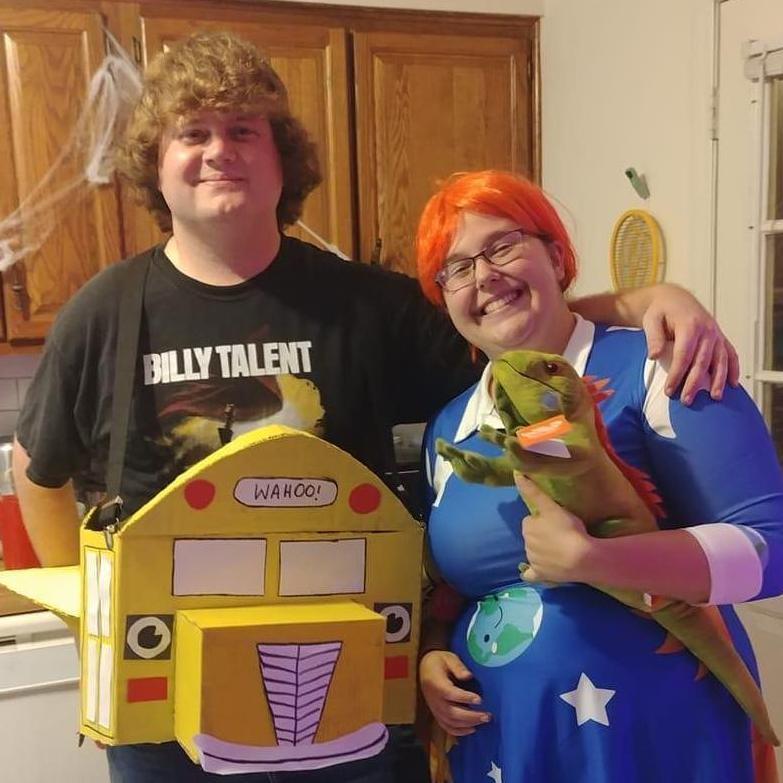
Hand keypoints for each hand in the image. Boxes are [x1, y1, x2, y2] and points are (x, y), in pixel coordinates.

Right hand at [419, 650, 489, 735]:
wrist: (424, 668)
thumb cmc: (439, 661)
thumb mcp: (448, 658)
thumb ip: (458, 667)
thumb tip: (469, 676)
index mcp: (436, 683)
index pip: (450, 694)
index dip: (464, 698)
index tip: (479, 700)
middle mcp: (434, 699)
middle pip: (451, 712)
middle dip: (470, 716)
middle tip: (487, 716)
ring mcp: (435, 708)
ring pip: (450, 722)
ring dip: (468, 725)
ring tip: (483, 720)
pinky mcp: (437, 714)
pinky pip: (447, 727)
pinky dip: (459, 731)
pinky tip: (472, 729)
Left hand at [515, 473, 593, 583]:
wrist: (581, 557)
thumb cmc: (568, 529)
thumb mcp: (551, 506)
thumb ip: (533, 491)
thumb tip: (515, 473)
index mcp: (527, 527)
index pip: (531, 521)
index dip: (542, 520)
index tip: (554, 521)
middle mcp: (526, 544)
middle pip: (532, 536)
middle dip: (542, 534)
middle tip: (560, 534)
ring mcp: (533, 560)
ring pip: (533, 552)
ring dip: (542, 550)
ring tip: (560, 549)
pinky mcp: (540, 575)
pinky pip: (531, 575)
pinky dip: (531, 573)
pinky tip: (536, 571)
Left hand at [641, 283, 739, 404]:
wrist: (675, 298)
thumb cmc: (660, 311)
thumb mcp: (651, 320)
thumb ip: (653, 338)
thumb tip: (655, 356)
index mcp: (689, 325)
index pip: (684, 355)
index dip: (677, 374)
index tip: (669, 390)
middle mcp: (707, 330)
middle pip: (702, 361)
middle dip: (695, 383)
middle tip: (687, 400)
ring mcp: (716, 333)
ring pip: (720, 360)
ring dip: (719, 380)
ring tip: (715, 397)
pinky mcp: (720, 337)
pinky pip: (730, 354)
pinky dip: (733, 369)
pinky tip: (733, 384)